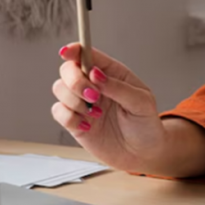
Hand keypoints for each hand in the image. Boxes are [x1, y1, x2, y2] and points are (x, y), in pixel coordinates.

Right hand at [52, 43, 167, 173]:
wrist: (143, 153)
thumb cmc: (146, 124)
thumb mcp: (142, 103)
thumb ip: (118, 87)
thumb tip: (96, 74)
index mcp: (112, 73)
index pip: (88, 54)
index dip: (74, 50)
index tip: (66, 52)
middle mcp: (94, 85)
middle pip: (68, 70)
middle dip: (75, 81)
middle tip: (94, 96)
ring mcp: (83, 103)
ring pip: (59, 89)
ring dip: (74, 101)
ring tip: (96, 113)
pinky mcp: (75, 121)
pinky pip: (58, 112)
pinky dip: (70, 118)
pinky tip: (88, 126)